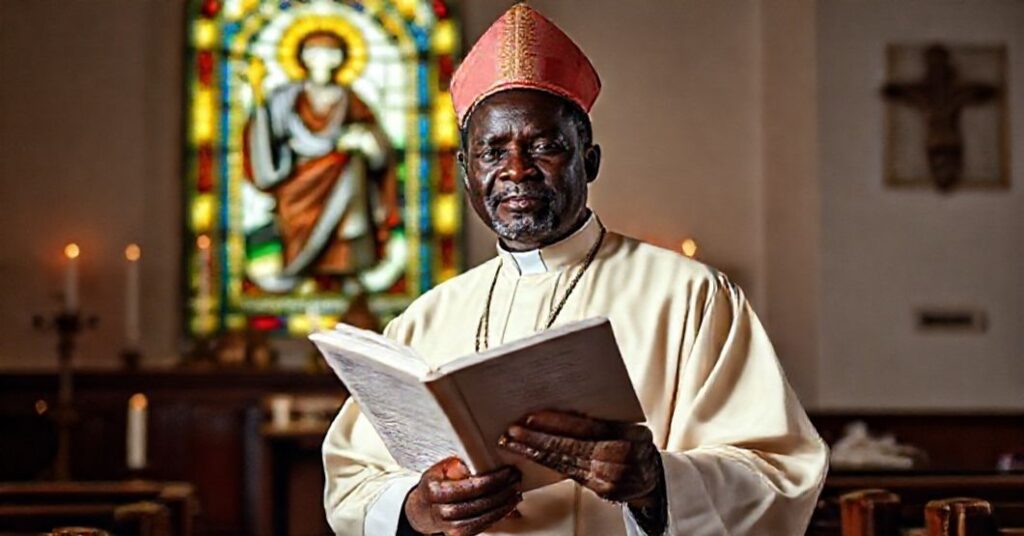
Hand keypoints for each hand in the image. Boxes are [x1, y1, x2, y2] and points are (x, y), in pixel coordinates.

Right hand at [403, 457, 521, 535]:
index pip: (471, 486)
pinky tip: (507, 508)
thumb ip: (454, 465)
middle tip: (515, 481)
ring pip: (482, 518)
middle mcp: (441, 510)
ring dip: (503, 506)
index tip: (507, 471)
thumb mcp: (438, 469)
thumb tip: (467, 463)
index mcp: (436, 491)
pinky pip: (481, 527)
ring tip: (515, 494)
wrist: (422, 510)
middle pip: (480, 503)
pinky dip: (497, 517)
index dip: (493, 479)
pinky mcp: (458, 534)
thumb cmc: (433, 486)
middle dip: (502, 491)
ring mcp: (449, 526)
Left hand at [499, 410, 662, 507]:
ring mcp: (606, 479)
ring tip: (512, 443)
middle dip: (537, 439)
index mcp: (626, 439)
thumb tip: (571, 406)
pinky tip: (530, 455)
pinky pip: (567, 473)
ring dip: (535, 453)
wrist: (654, 479)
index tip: (532, 417)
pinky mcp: (598, 490)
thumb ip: (605, 420)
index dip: (557, 424)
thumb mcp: (632, 427)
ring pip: (564, 463)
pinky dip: (546, 463)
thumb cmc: (639, 447)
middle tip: (512, 432)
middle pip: (570, 448)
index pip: (585, 430)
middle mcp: (616, 462)